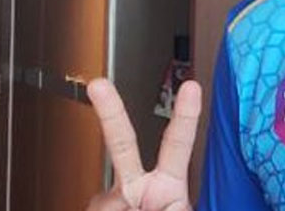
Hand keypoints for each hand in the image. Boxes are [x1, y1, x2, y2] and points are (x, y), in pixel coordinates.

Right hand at [86, 78, 201, 210]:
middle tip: (99, 86)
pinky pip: (94, 209)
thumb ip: (168, 206)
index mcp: (168, 189)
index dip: (185, 117)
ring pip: (102, 202)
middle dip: (111, 113)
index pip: (177, 147)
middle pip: (122, 145)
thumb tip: (131, 200)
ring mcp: (108, 203)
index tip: (192, 86)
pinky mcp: (92, 209)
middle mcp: (135, 190)